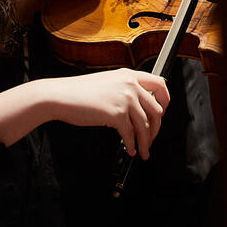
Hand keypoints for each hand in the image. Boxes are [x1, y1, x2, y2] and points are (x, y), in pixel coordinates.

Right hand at [44, 68, 169, 159]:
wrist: (60, 96)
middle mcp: (130, 85)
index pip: (160, 85)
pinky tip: (129, 150)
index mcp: (129, 75)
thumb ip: (125, 89)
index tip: (162, 113)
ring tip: (143, 151)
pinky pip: (131, 135)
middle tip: (152, 138)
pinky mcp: (117, 114)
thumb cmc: (79, 91)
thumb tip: (138, 108)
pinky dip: (131, 145)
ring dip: (146, 142)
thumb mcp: (108, 82)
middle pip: (157, 110)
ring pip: (146, 126)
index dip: (165, 101)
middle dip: (156, 128)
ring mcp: (125, 99)